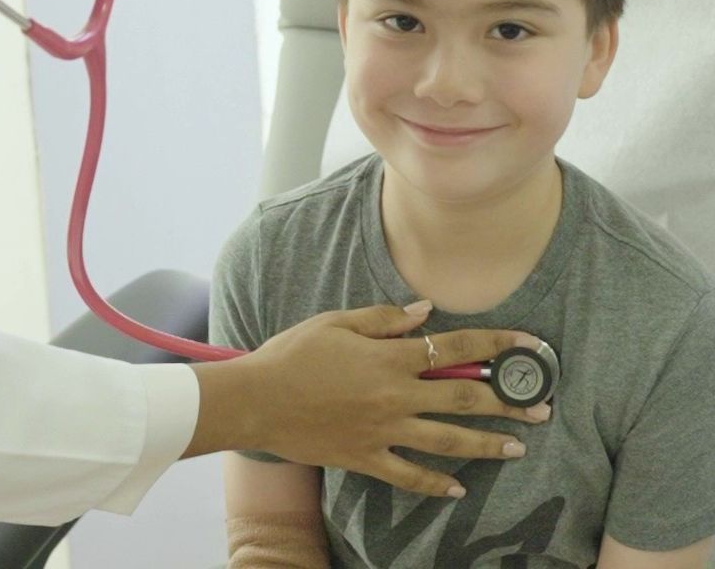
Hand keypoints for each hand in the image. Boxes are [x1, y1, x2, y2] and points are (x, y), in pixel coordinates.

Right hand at [188, 304, 549, 498]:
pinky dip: (435, 484)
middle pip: (464, 399)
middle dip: (508, 402)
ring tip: (518, 449)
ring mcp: (383, 432)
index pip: (456, 346)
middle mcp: (395, 396)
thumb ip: (384, 318)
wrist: (258, 400)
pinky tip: (458, 489)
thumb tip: (426, 312)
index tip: (530, 343)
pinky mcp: (367, 458)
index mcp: (390, 357)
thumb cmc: (294, 353)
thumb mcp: (336, 322)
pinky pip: (409, 475)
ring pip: (448, 441)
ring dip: (487, 445)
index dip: (497, 342)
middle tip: (542, 408)